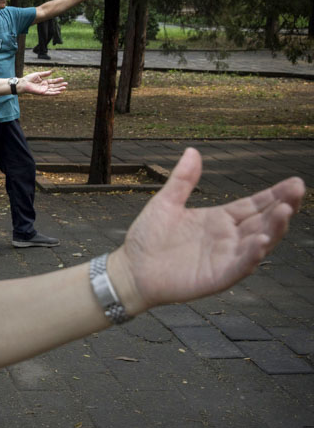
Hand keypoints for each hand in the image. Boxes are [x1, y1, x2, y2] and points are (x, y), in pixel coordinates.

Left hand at [19, 70, 66, 95]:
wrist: (23, 83)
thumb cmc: (29, 79)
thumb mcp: (38, 74)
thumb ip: (45, 74)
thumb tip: (51, 72)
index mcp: (44, 81)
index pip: (52, 81)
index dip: (58, 80)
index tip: (63, 78)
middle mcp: (44, 86)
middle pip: (54, 86)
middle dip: (60, 85)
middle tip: (66, 84)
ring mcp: (43, 90)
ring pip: (53, 90)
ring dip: (59, 89)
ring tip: (64, 88)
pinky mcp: (42, 93)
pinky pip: (49, 93)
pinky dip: (54, 93)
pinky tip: (59, 92)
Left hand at [111, 148, 303, 313]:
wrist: (131, 269)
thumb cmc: (147, 238)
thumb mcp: (165, 203)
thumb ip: (182, 180)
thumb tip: (193, 150)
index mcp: (219, 219)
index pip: (254, 205)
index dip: (275, 195)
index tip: (295, 182)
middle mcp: (228, 238)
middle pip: (263, 221)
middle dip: (283, 206)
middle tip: (298, 190)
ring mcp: (225, 258)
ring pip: (258, 242)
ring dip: (273, 229)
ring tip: (286, 211)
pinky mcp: (217, 277)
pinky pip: (240, 266)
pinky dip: (252, 255)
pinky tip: (261, 242)